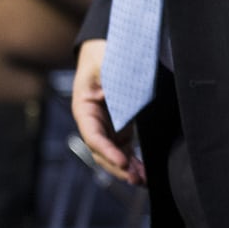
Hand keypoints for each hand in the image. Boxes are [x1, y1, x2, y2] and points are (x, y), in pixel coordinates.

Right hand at [72, 38, 144, 186]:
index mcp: (84, 106)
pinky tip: (144, 173)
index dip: (107, 151)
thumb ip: (117, 83)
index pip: (92, 135)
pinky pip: (123, 150)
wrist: (108, 47)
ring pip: (112, 155)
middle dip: (117, 167)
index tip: (123, 161)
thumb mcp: (109, 64)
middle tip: (136, 178)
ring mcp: (106, 126)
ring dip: (126, 169)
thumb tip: (128, 104)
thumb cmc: (106, 53)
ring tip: (143, 180)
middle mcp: (92, 120)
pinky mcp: (119, 128)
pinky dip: (133, 162)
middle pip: (101, 151)